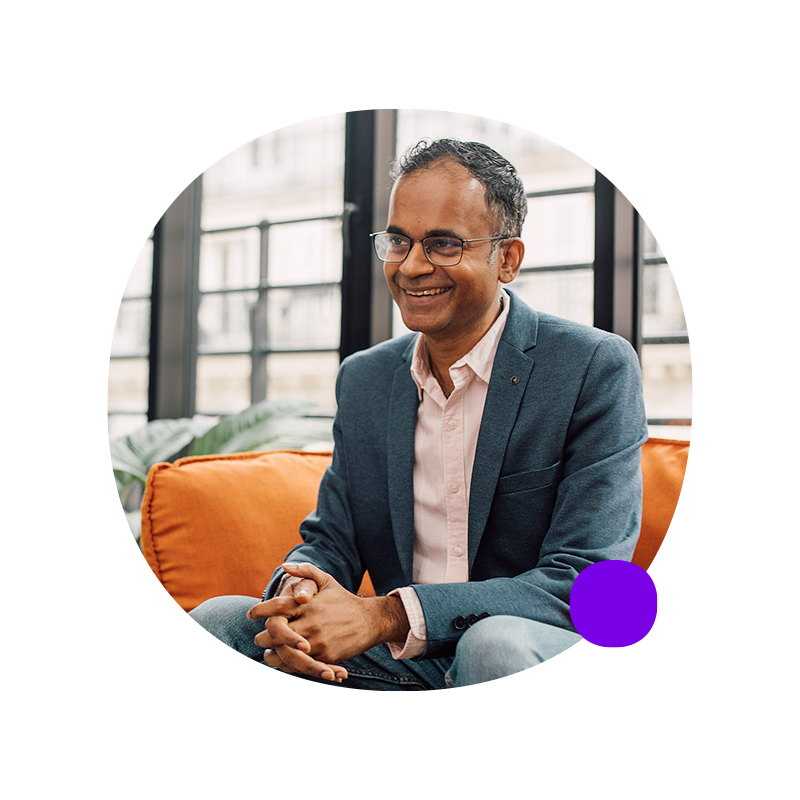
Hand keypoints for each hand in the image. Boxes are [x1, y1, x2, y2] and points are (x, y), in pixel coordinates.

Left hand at [250, 562, 409, 666]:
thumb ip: (305, 571)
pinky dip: (288, 664)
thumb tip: (284, 566)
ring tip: (267, 653)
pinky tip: (283, 661)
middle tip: (258, 638)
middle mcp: (310, 622)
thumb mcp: (326, 580)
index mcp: (308, 603)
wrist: (370, 621)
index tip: (250, 614)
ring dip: (271, 654)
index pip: (276, 607)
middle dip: (262, 637)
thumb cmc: (343, 600)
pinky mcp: (324, 657)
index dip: (260, 610)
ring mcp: (316, 641)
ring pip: (283, 652)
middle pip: (274, 633)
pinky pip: (299, 664)